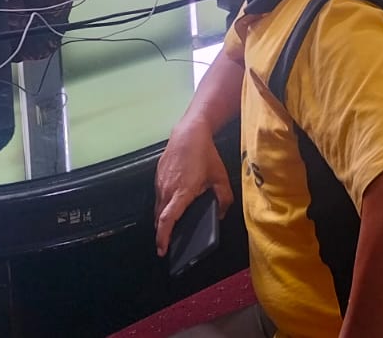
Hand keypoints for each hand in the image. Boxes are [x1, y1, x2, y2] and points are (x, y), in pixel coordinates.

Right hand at [154, 120, 233, 255]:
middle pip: (159, 217)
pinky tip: (171, 206)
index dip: (163, 237)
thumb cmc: (205, 154)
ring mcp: (160, 182)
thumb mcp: (220, 177)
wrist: (189, 133)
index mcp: (182, 192)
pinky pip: (158, 196)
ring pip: (157, 207)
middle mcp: (167, 189)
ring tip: (168, 229)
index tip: (162, 249)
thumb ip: (224, 198)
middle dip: (161, 233)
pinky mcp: (158, 176)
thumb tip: (222, 213)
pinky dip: (162, 205)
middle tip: (166, 246)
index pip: (167, 220)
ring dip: (161, 219)